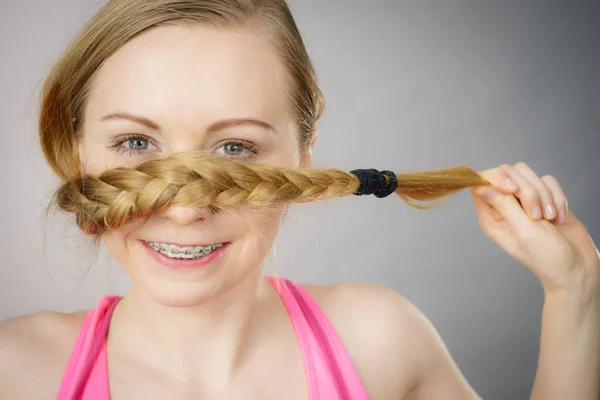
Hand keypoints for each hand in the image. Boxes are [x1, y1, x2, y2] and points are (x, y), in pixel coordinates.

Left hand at [470, 162, 599, 297]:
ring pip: (528, 174)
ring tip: (549, 218)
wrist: (577, 266)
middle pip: (507, 172)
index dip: (496, 178)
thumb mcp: (523, 231)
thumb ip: (504, 205)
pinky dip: (557, 196)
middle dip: (527, 190)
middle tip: (537, 215)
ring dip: (544, 194)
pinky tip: (558, 217)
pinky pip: (548, 181)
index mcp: (491, 217)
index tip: (513, 190)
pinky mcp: (543, 197)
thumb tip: (480, 185)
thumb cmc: (547, 257)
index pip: (481, 183)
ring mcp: (524, 200)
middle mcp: (504, 206)